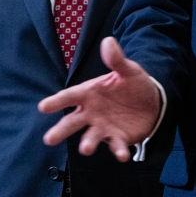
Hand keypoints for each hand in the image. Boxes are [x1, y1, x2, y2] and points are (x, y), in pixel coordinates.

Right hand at [38, 37, 160, 161]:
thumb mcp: (128, 70)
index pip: (70, 96)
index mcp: (90, 93)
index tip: (43, 106)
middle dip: (60, 131)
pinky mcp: (117, 138)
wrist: (153, 101)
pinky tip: (122, 155)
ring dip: (88, 143)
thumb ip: (117, 60)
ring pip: (91, 137)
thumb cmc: (133, 84)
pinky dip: (118, 151)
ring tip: (85, 149)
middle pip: (72, 122)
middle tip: (48, 139)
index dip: (57, 101)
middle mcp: (92, 112)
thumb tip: (108, 41)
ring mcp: (103, 127)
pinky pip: (116, 146)